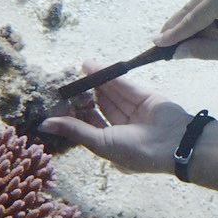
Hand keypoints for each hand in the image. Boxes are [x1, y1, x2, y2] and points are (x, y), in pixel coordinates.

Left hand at [38, 65, 189, 173]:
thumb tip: (43, 125)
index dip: (76, 114)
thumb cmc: (135, 150)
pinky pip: (124, 87)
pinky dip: (110, 78)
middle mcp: (123, 129)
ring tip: (81, 67)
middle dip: (85, 95)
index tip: (60, 101)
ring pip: (111, 95)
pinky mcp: (145, 97)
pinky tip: (95, 68)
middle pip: (100, 108)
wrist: (174, 143)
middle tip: (70, 81)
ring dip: (96, 82)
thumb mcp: (99, 142)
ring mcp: (135, 113)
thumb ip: (73, 129)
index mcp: (112, 145)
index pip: (90, 126)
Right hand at [155, 0, 217, 63]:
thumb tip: (178, 52)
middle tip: (160, 41)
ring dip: (193, 21)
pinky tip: (199, 28)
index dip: (174, 35)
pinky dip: (207, 14)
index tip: (156, 44)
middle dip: (178, 26)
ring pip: (202, 3)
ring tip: (176, 39)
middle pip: (193, 8)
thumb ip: (204, 51)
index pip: (192, 19)